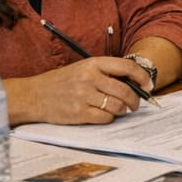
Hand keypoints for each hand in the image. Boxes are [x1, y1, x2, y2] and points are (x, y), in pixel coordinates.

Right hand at [15, 57, 146, 125]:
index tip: (148, 86)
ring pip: (117, 106)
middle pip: (125, 90)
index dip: (142, 77)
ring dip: (123, 110)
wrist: (34, 95)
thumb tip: (134, 82)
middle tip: (135, 104)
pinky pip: (105, 118)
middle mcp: (90, 78)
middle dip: (135, 100)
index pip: (127, 67)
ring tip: (120, 110)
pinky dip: (109, 118)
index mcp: (93, 64)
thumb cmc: (62, 82)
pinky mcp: (79, 113)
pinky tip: (105, 115)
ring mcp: (84, 96)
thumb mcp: (83, 68)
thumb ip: (105, 72)